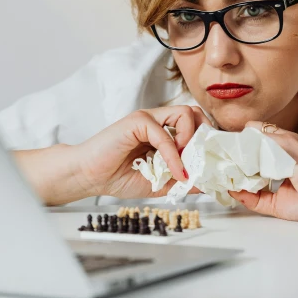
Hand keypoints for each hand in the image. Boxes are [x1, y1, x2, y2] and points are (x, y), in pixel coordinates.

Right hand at [74, 105, 211, 198]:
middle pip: (195, 113)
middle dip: (204, 136)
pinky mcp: (137, 121)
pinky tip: (175, 171)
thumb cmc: (117, 177)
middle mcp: (158, 121)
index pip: (195, 124)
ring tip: (185, 163)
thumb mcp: (159, 184)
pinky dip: (174, 155)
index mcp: (164, 132)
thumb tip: (207, 184)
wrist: (88, 176)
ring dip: (191, 140)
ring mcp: (148, 119)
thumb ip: (181, 181)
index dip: (206, 142)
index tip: (209, 164)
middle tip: (201, 160)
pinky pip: (164, 134)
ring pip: (185, 113)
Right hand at [229, 121, 297, 222]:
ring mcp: (272, 186)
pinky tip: (232, 189)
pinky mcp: (273, 204)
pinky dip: (240, 195)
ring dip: (233, 178)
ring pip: (246, 182)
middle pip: (246, 164)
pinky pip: (252, 200)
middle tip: (215, 159)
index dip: (239, 143)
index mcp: (277, 149)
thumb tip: (246, 128)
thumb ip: (265, 137)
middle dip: (232, 162)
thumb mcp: (287, 144)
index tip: (222, 141)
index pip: (253, 144)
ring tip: (219, 173)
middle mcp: (273, 167)